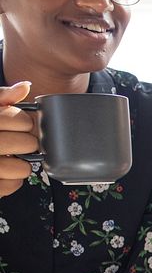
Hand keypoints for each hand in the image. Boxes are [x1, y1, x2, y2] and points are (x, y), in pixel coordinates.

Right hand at [0, 82, 38, 196]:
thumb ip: (1, 97)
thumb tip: (24, 87)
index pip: (19, 119)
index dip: (25, 122)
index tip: (19, 124)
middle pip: (27, 144)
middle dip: (27, 143)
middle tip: (18, 142)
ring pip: (23, 168)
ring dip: (21, 164)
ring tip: (9, 158)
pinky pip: (13, 185)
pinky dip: (12, 180)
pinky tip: (2, 172)